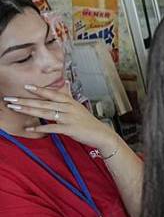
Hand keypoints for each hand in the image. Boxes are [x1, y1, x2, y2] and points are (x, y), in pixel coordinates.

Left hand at [5, 84, 121, 152]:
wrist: (101, 134)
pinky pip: (52, 128)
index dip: (39, 90)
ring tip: (15, 109)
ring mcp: (69, 118)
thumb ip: (69, 95)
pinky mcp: (69, 129)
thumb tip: (66, 82)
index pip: (52, 94)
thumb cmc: (88, 122)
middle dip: (25, 101)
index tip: (26, 86)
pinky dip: (40, 128)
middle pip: (44, 103)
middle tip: (10, 99)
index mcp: (70, 102)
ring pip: (45, 113)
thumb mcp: (79, 106)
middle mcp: (69, 108)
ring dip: (28, 111)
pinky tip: (30, 128)